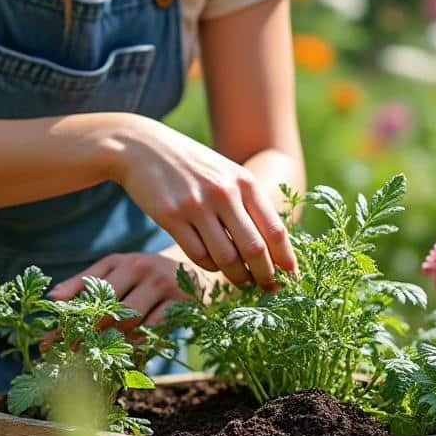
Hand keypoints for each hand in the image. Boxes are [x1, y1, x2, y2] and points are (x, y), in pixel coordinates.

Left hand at [41, 252, 219, 350]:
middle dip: (84, 335)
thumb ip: (85, 282)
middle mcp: (140, 269)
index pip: (87, 291)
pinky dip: (138, 344)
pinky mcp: (181, 302)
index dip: (66, 318)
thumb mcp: (117, 269)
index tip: (47, 342)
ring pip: (130, 319)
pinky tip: (125, 359)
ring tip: (90, 362)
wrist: (197, 269)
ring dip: (109, 344)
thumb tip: (52, 298)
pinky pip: (155, 329)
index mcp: (119, 261)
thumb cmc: (146, 273)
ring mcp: (161, 285)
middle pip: (106, 307)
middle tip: (66, 357)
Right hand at [106, 117, 296, 288]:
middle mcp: (224, 193)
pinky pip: (198, 255)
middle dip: (265, 275)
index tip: (292, 278)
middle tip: (267, 289)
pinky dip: (210, 266)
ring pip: (227, 258)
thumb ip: (247, 203)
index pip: (275, 230)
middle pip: (255, 249)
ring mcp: (197, 205)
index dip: (286, 259)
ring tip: (242, 282)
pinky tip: (213, 265)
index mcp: (244, 182)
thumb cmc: (191, 166)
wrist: (143, 147)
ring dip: (237, 277)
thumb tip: (272, 246)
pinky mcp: (171, 216)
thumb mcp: (225, 174)